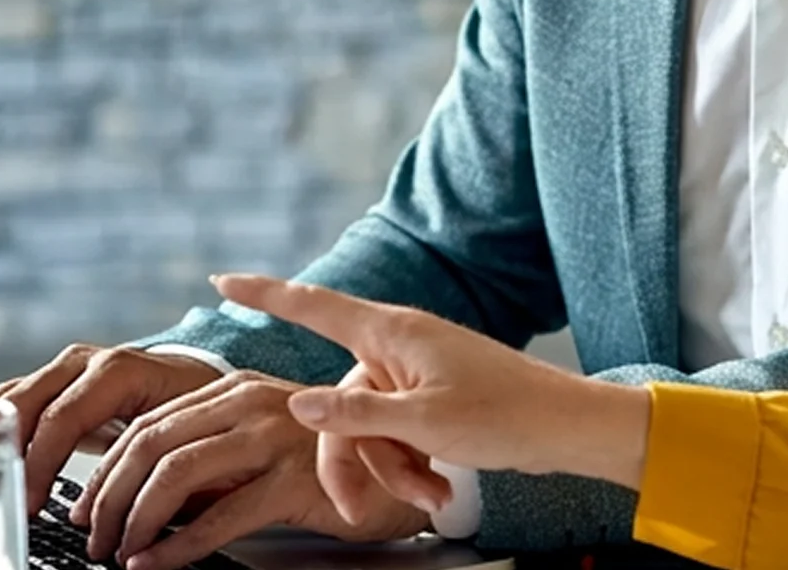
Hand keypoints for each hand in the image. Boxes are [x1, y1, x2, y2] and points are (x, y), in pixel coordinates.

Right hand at [0, 344, 221, 512]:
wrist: (197, 375)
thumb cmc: (194, 408)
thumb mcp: (181, 435)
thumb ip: (148, 469)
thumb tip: (117, 520)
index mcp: (118, 372)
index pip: (62, 417)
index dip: (41, 464)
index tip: (32, 504)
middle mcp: (84, 363)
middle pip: (24, 405)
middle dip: (10, 455)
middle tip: (5, 500)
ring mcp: (63, 368)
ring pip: (9, 398)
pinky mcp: (51, 382)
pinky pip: (9, 399)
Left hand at [72, 368, 428, 569]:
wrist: (403, 476)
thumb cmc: (326, 466)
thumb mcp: (256, 449)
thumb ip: (206, 459)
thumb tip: (133, 499)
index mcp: (233, 389)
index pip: (148, 423)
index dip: (106, 469)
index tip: (85, 507)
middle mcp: (250, 403)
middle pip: (152, 445)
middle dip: (109, 497)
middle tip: (93, 536)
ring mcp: (274, 438)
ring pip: (176, 474)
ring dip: (135, 520)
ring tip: (119, 552)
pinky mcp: (295, 480)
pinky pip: (219, 517)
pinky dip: (176, 546)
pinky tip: (155, 563)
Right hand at [212, 274, 650, 516]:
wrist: (565, 429)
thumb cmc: (504, 415)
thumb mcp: (421, 421)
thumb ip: (354, 415)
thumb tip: (295, 404)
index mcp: (393, 333)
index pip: (314, 306)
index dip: (265, 293)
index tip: (222, 280)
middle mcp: (398, 348)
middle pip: (337, 404)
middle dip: (349, 459)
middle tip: (354, 507)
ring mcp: (414, 377)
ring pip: (367, 429)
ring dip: (390, 470)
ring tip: (429, 495)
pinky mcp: (431, 402)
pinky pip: (396, 436)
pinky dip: (410, 467)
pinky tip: (437, 491)